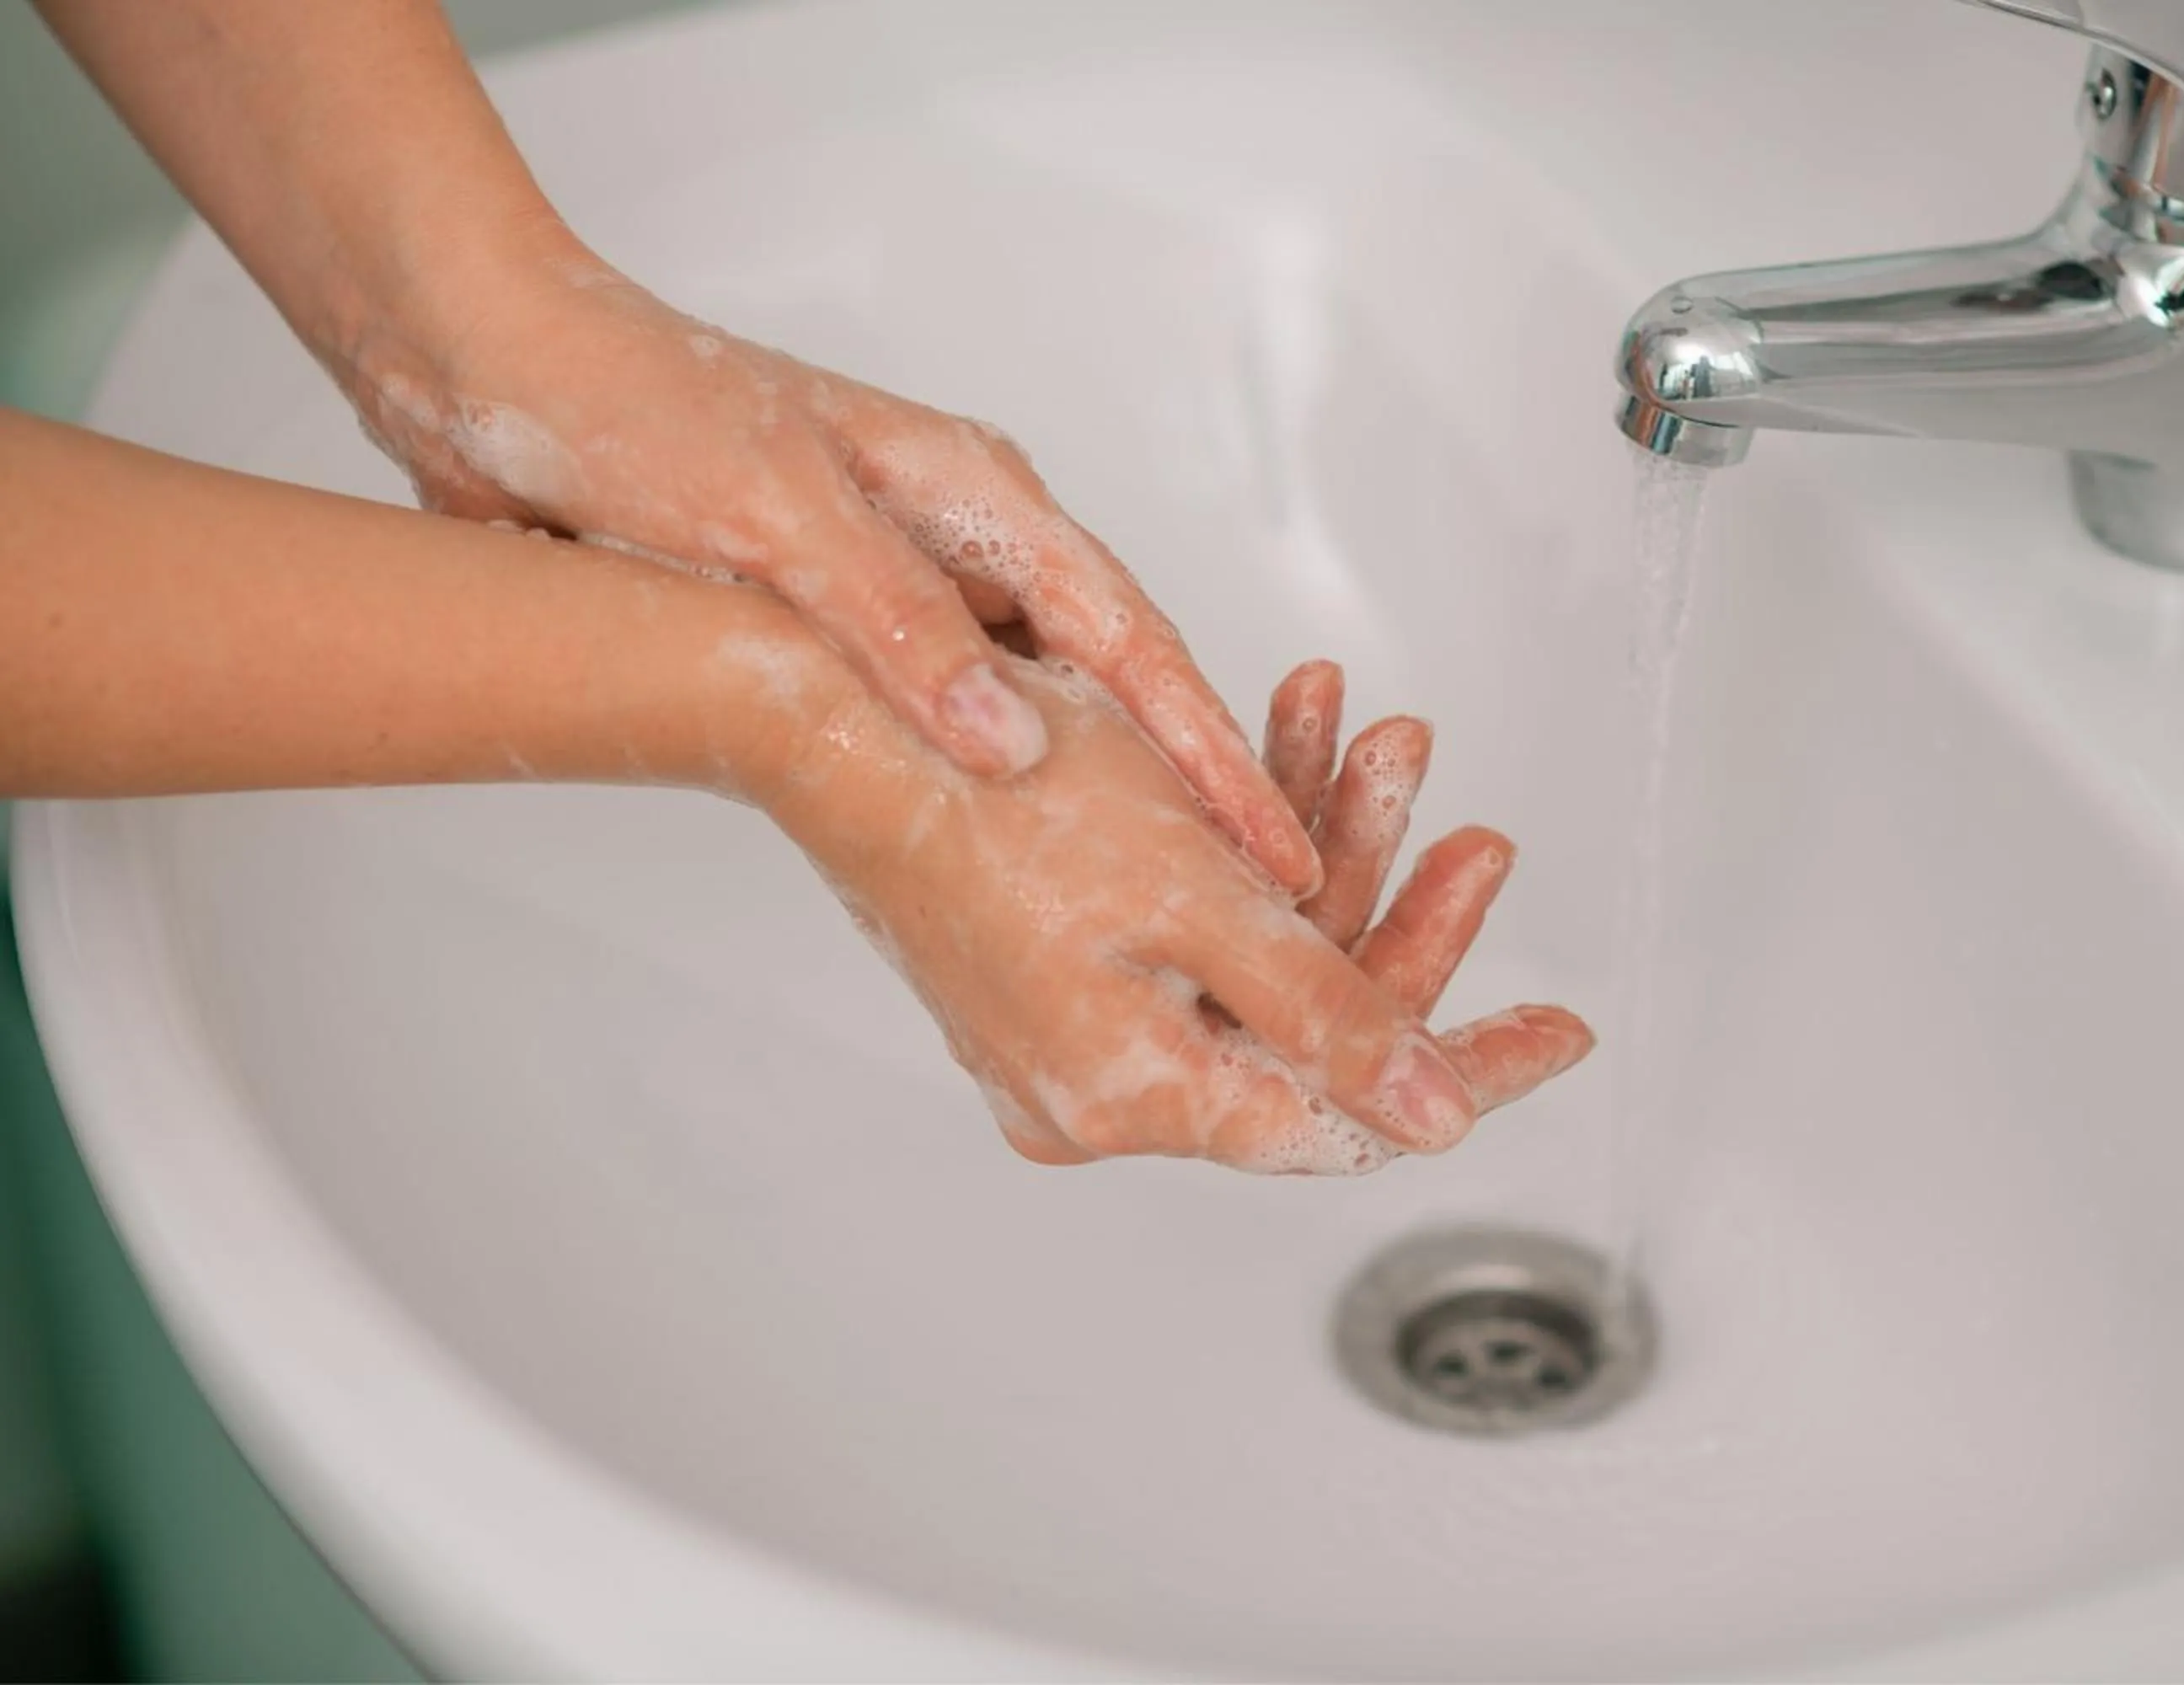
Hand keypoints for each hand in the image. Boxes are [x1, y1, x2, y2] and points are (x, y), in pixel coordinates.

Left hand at [337, 243, 1322, 895]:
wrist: (488, 369)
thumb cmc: (632, 411)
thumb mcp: (778, 521)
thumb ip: (903, 631)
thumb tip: (1021, 751)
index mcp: (977, 494)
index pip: (1132, 645)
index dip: (1212, 757)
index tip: (1278, 852)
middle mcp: (956, 540)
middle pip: (1104, 683)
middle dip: (1177, 791)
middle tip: (1248, 908)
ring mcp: (897, 584)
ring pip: (1020, 710)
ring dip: (1080, 798)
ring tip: (1146, 906)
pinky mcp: (828, 625)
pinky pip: (929, 723)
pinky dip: (973, 791)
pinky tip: (990, 859)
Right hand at [759, 655, 1592, 1173]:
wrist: (838, 720)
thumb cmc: (999, 790)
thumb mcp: (1205, 898)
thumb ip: (1331, 1014)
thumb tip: (1432, 1120)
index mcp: (1136, 1097)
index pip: (1348, 1113)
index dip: (1468, 1067)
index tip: (1561, 1032)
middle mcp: (1098, 1092)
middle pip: (1303, 1030)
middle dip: (1395, 911)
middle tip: (1472, 837)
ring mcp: (1070, 1036)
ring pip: (1249, 961)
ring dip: (1325, 849)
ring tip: (1378, 746)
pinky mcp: (1052, 974)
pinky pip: (1188, 932)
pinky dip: (1244, 849)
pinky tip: (1293, 755)